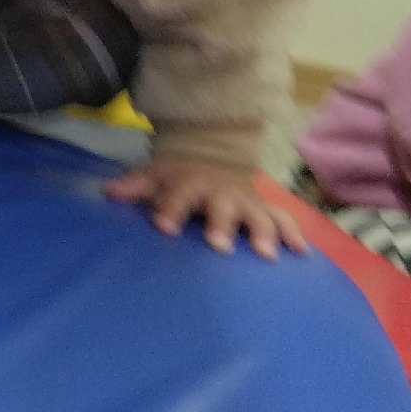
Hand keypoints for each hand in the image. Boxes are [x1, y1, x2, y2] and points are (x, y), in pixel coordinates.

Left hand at [105, 155, 308, 258]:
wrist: (213, 157)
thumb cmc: (180, 176)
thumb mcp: (156, 174)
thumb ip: (135, 185)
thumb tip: (109, 192)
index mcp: (191, 184)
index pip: (178, 196)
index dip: (170, 209)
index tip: (162, 226)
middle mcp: (222, 192)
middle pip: (223, 208)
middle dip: (222, 225)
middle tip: (219, 245)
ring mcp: (247, 201)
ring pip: (259, 215)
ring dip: (263, 233)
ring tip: (265, 254)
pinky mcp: (265, 209)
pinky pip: (283, 220)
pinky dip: (293, 235)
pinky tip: (301, 253)